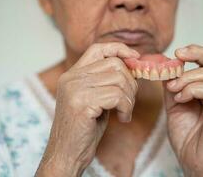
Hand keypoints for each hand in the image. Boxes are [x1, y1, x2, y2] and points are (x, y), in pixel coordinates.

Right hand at [35, 43, 138, 176]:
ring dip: (129, 98)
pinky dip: (126, 108)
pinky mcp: (81, 103)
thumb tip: (132, 65)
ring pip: (119, 80)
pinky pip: (117, 96)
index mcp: (72, 74)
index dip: (119, 49)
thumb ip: (105, 81)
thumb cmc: (84, 128)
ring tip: (124, 112)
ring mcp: (75, 89)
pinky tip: (122, 119)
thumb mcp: (94, 99)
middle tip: (129, 101)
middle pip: (115, 65)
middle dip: (131, 83)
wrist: (66, 154)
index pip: (98, 48)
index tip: (135, 58)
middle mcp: (71, 78)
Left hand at [163, 44, 202, 176]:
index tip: (176, 53)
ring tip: (173, 91)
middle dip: (194, 56)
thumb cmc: (185, 134)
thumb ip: (172, 86)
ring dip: (187, 79)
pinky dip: (192, 91)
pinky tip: (180, 99)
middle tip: (175, 62)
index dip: (196, 51)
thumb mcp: (174, 104)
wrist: (192, 160)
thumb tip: (164, 67)